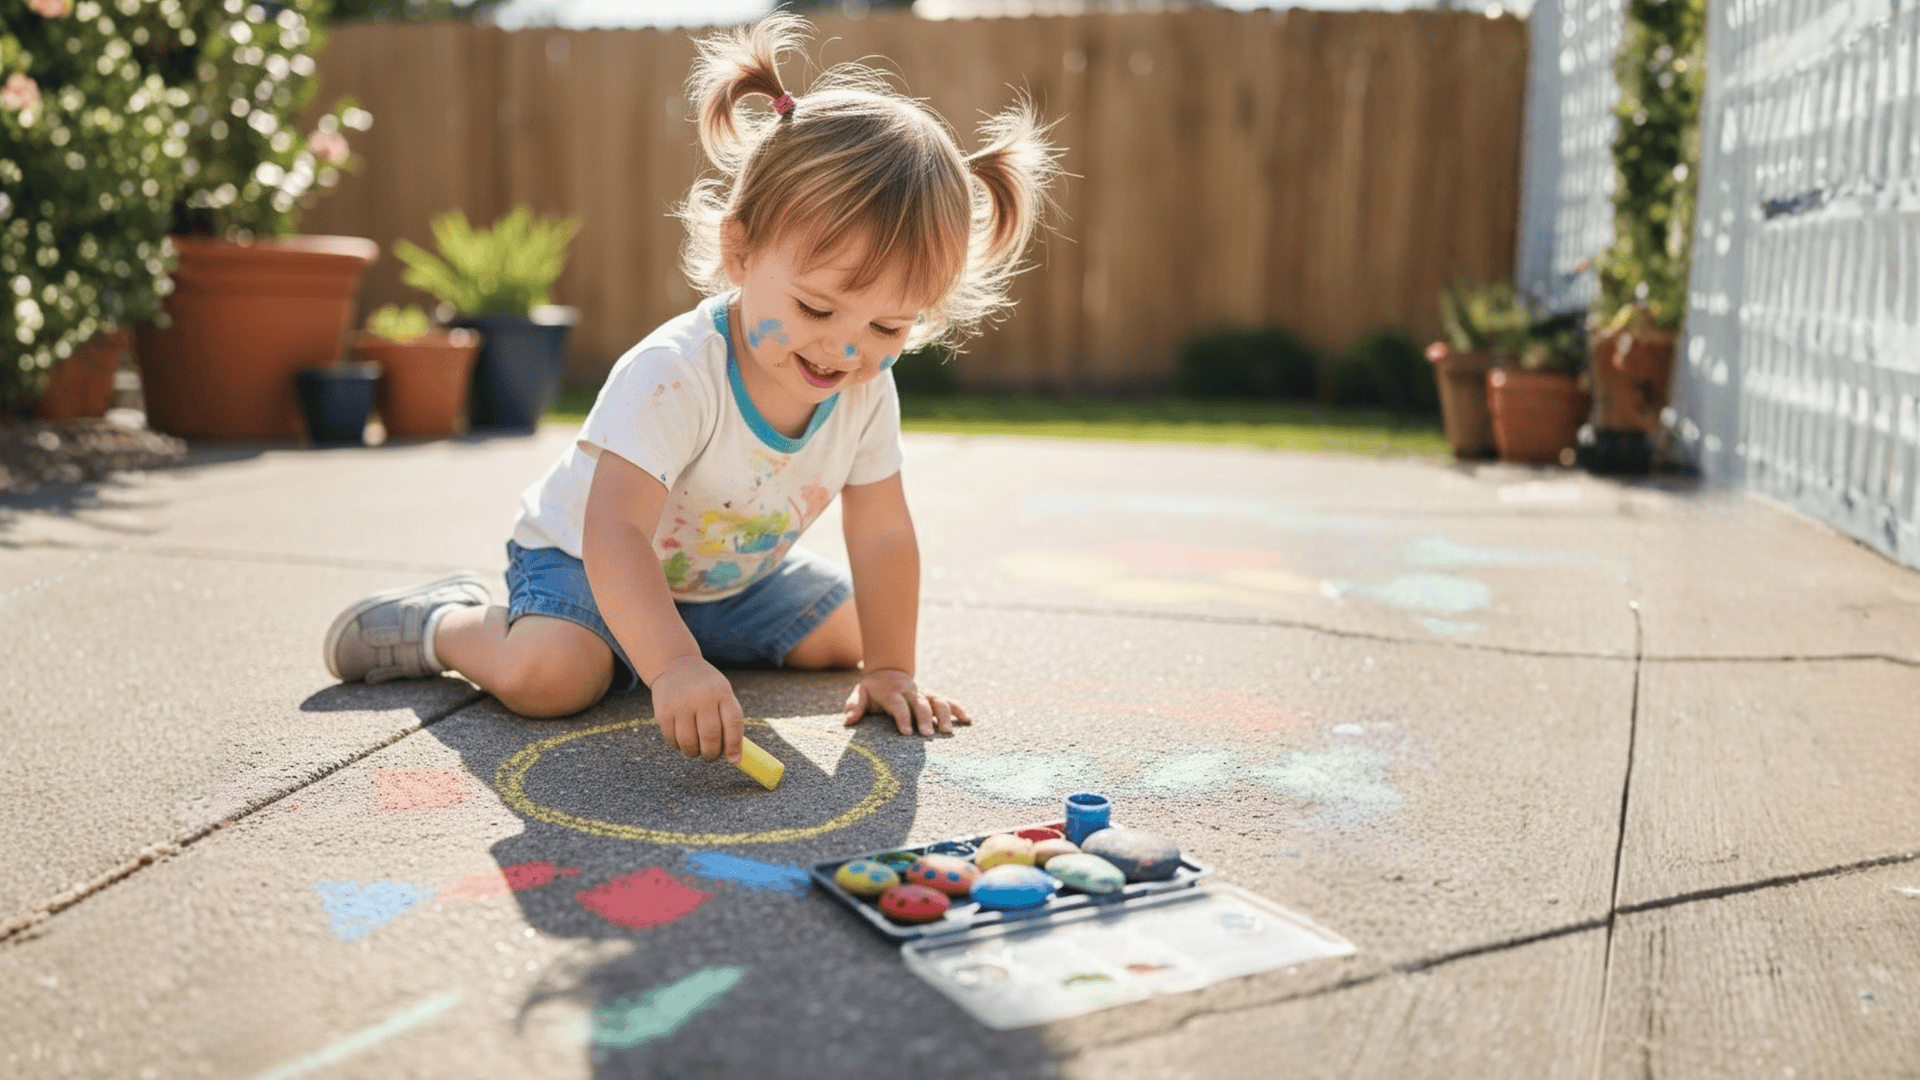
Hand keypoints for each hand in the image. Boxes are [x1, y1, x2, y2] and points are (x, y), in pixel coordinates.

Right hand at [649, 656, 744, 762]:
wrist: (675, 666)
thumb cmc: (706, 687)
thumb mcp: (723, 693)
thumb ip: (729, 720)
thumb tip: (733, 755)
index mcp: (722, 692)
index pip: (733, 723)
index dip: (734, 745)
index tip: (734, 759)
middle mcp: (701, 697)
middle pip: (710, 737)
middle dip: (712, 754)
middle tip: (711, 755)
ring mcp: (680, 705)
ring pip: (689, 743)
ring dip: (695, 753)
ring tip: (697, 749)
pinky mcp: (663, 712)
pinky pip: (673, 740)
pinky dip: (679, 746)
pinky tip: (683, 739)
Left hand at [843, 668, 971, 735]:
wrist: (888, 671)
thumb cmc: (873, 689)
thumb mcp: (860, 693)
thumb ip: (855, 705)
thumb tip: (849, 720)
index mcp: (892, 692)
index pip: (898, 705)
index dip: (903, 718)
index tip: (906, 733)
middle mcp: (911, 691)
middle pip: (921, 704)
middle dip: (924, 719)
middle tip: (928, 735)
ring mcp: (924, 693)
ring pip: (937, 701)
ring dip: (944, 715)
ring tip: (946, 731)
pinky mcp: (933, 695)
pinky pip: (948, 701)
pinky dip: (958, 709)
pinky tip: (967, 720)